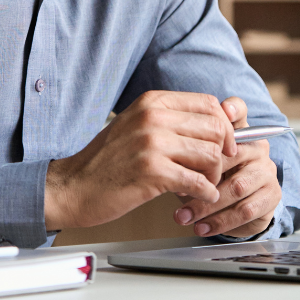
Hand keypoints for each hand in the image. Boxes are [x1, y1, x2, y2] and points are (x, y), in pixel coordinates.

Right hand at [44, 90, 237, 230]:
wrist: (73, 186)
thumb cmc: (106, 160)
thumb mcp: (136, 126)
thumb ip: (170, 120)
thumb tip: (216, 124)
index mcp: (152, 101)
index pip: (209, 105)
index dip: (225, 127)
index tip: (225, 146)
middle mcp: (153, 116)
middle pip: (215, 129)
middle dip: (222, 154)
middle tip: (212, 170)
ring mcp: (152, 143)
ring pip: (211, 155)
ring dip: (213, 176)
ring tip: (200, 186)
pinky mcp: (152, 172)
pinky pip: (198, 182)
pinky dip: (204, 193)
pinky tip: (195, 197)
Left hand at [173, 97, 281, 237]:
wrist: (234, 209)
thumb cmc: (210, 176)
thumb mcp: (196, 160)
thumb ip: (188, 149)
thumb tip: (167, 153)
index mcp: (240, 130)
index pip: (240, 111)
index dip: (233, 108)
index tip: (223, 111)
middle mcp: (257, 146)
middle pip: (231, 155)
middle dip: (201, 175)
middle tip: (177, 188)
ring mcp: (267, 170)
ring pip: (236, 187)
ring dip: (206, 205)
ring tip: (183, 215)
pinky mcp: (271, 196)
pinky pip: (245, 210)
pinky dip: (219, 221)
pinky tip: (201, 227)